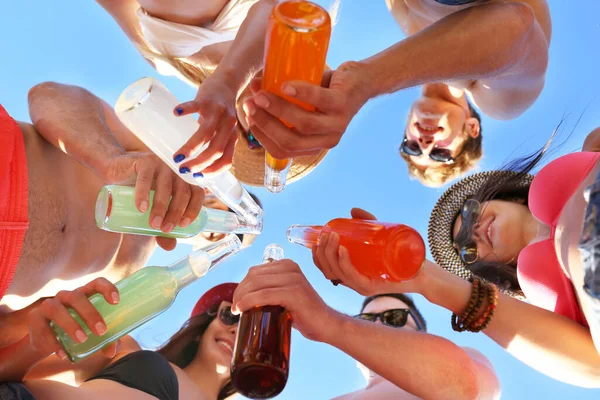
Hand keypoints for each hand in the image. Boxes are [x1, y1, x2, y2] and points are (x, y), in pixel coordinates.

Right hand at [27, 278, 119, 359]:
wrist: (49, 343)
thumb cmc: (78, 331)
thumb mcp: (94, 335)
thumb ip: (106, 341)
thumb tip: (111, 351)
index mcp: (85, 295)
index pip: (96, 283)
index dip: (107, 288)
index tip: (116, 301)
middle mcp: (66, 296)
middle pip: (77, 297)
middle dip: (90, 313)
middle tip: (101, 331)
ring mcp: (49, 305)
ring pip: (56, 308)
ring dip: (70, 324)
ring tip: (82, 340)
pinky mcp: (34, 318)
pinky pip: (42, 327)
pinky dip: (53, 342)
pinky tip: (63, 353)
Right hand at [102, 151, 204, 249]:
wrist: (117, 171)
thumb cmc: (140, 191)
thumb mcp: (152, 210)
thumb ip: (162, 226)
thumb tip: (170, 247)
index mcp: (184, 181)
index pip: (197, 194)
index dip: (194, 209)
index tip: (184, 225)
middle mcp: (177, 171)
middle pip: (183, 193)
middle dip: (175, 213)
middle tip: (165, 230)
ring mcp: (162, 164)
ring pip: (166, 187)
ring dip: (161, 207)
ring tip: (153, 224)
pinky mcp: (144, 161)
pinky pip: (146, 178)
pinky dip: (144, 194)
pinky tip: (142, 207)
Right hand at [172, 75, 237, 174]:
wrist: (226, 83)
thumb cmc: (220, 113)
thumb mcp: (223, 131)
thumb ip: (215, 145)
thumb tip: (197, 167)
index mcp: (232, 137)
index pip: (226, 160)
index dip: (213, 171)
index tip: (197, 177)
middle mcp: (228, 126)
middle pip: (216, 150)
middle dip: (199, 164)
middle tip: (183, 169)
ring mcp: (217, 112)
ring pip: (206, 133)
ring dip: (191, 148)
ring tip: (177, 156)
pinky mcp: (206, 99)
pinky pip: (196, 105)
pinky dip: (186, 109)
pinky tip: (176, 113)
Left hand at [232, 259, 340, 342]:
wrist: (326, 325)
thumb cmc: (304, 314)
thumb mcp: (286, 295)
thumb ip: (271, 291)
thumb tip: (246, 298)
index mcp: (287, 265)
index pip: (255, 271)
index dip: (242, 285)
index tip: (237, 301)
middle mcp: (290, 268)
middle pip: (253, 276)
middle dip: (239, 291)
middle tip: (235, 308)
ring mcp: (292, 279)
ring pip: (256, 284)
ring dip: (241, 297)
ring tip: (237, 310)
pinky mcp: (293, 292)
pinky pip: (263, 294)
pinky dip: (249, 301)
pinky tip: (242, 309)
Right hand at [242, 61, 370, 158]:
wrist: (360, 80)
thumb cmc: (325, 91)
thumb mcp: (301, 100)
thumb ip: (277, 97)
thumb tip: (253, 88)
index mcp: (312, 145)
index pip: (281, 150)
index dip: (261, 135)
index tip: (247, 116)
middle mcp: (325, 141)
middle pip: (289, 141)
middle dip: (265, 123)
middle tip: (250, 104)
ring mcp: (336, 125)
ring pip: (303, 125)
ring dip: (278, 109)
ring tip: (262, 94)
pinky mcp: (343, 105)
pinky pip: (319, 101)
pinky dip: (301, 94)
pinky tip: (286, 87)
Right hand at [313, 208, 425, 295]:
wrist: (423, 271)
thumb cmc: (402, 256)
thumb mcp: (380, 237)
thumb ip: (367, 224)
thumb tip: (352, 211)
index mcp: (350, 274)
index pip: (326, 268)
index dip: (317, 254)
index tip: (318, 237)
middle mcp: (353, 283)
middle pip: (328, 269)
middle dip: (322, 250)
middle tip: (328, 234)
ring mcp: (361, 286)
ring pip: (336, 272)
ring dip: (331, 253)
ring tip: (334, 237)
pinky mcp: (371, 287)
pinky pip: (352, 277)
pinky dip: (344, 263)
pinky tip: (343, 251)